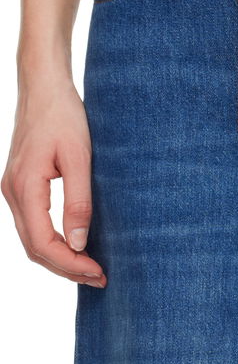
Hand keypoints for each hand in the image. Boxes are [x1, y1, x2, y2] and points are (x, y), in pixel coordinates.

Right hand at [1, 72, 106, 286]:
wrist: (44, 86)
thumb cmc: (63, 114)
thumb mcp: (79, 156)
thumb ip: (78, 201)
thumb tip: (79, 243)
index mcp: (25, 187)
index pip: (42, 243)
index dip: (70, 263)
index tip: (98, 271)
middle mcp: (12, 193)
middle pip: (34, 248)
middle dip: (66, 267)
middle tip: (99, 277)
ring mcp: (13, 189)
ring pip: (31, 238)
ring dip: (58, 256)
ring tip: (89, 267)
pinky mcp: (20, 184)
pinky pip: (31, 223)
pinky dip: (51, 240)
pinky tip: (73, 243)